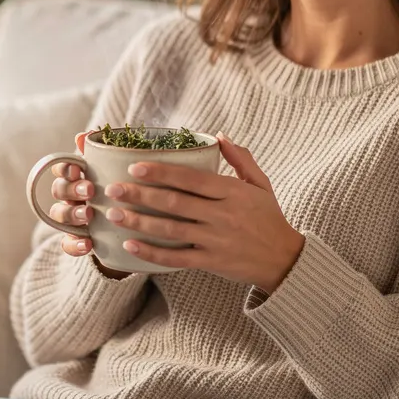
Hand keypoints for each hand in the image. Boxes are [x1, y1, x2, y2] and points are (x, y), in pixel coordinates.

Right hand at [49, 132, 130, 278]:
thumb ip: (103, 154)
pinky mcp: (77, 241)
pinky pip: (66, 244)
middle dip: (72, 189)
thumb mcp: (118, 171)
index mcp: (78, 177)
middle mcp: (71, 197)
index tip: (78, 169)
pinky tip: (87, 244)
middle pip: (59, 191)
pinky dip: (74, 244)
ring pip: (59, 216)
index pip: (62, 168)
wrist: (135, 226)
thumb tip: (83, 134)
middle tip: (90, 190)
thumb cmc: (123, 190)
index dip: (65, 168)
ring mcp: (72, 220)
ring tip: (88, 216)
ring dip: (72, 214)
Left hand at [103, 133, 304, 292]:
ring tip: (114, 215)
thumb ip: (241, 159)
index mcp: (232, 192)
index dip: (162, 172)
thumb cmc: (269, 218)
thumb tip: (218, 135)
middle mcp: (223, 215)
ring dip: (140, 222)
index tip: (135, 167)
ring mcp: (216, 241)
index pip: (191, 179)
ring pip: (171, 230)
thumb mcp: (261, 184)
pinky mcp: (212, 263)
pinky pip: (177, 258)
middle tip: (113, 190)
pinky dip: (153, 253)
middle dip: (140, 195)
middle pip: (175, 203)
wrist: (285, 260)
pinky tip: (131, 246)